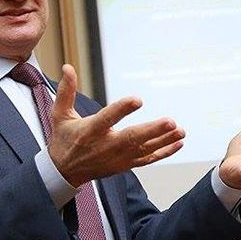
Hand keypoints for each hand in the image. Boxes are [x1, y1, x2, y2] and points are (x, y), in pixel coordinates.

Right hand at [48, 64, 184, 186]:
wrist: (65, 171)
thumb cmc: (64, 140)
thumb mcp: (60, 114)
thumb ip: (66, 91)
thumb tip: (68, 68)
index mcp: (90, 131)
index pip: (107, 119)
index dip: (122, 109)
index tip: (137, 100)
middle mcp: (105, 146)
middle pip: (131, 138)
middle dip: (152, 130)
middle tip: (170, 121)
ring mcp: (117, 157)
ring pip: (143, 150)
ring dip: (164, 140)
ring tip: (180, 130)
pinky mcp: (125, 164)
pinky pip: (147, 159)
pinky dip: (164, 152)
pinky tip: (178, 143)